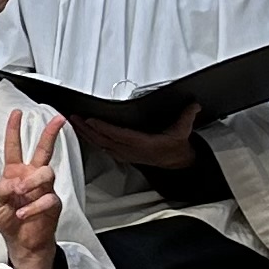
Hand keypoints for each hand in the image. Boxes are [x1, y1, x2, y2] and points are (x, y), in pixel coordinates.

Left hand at [0, 110, 61, 268]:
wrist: (22, 242)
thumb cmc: (8, 220)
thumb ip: (0, 190)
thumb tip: (13, 181)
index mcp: (15, 172)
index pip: (14, 147)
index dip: (14, 130)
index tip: (17, 114)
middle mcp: (31, 176)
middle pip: (43, 150)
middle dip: (51, 133)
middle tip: (58, 120)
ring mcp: (44, 188)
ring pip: (47, 172)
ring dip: (32, 182)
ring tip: (20, 193)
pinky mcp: (53, 203)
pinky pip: (48, 198)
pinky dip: (34, 206)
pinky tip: (24, 213)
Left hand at [79, 103, 202, 169]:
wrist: (176, 163)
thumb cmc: (175, 147)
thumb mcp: (183, 131)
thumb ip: (187, 117)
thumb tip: (194, 105)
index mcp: (143, 145)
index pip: (119, 136)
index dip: (104, 129)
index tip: (91, 120)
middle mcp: (131, 151)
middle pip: (104, 140)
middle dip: (87, 129)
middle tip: (74, 118)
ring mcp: (125, 154)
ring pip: (101, 145)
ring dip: (86, 135)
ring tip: (74, 123)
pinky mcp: (123, 155)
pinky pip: (103, 148)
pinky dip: (92, 140)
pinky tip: (84, 134)